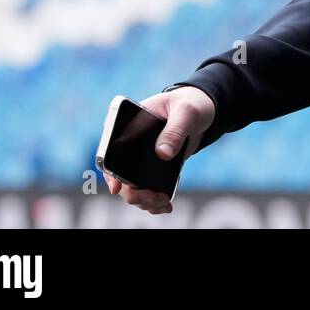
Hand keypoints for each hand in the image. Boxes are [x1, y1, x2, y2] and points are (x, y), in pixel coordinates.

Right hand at [103, 87, 214, 213]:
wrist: (201, 111)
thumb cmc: (189, 104)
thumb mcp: (185, 112)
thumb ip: (174, 130)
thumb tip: (162, 154)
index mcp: (127, 123)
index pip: (108, 149)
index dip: (108, 170)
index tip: (116, 186)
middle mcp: (127, 143)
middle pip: (117, 175)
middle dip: (131, 192)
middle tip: (150, 197)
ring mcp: (138, 158)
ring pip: (130, 187)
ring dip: (142, 200)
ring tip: (162, 202)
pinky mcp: (151, 168)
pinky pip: (146, 189)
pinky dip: (153, 201)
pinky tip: (165, 205)